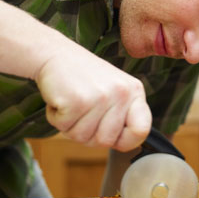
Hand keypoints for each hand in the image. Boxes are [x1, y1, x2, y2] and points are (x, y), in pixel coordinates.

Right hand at [35, 45, 150, 150]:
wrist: (56, 53)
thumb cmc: (84, 77)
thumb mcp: (114, 91)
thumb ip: (123, 115)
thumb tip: (128, 144)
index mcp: (135, 92)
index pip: (141, 130)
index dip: (126, 141)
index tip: (111, 134)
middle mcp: (122, 94)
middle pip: (105, 141)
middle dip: (87, 134)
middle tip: (82, 112)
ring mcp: (101, 97)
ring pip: (82, 137)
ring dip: (70, 126)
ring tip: (72, 102)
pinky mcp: (78, 100)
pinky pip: (64, 128)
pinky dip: (56, 118)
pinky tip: (61, 99)